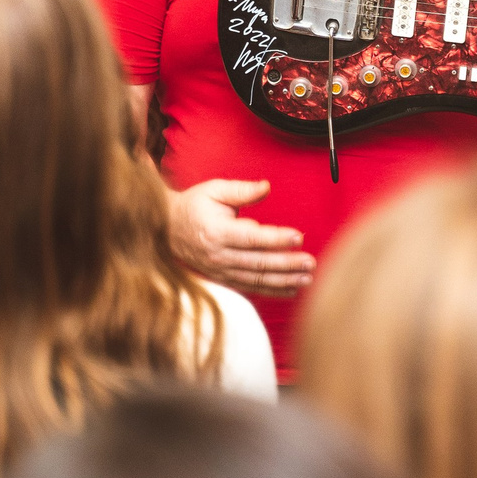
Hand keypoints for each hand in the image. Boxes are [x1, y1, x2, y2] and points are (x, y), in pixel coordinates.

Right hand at [172, 180, 314, 298]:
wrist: (166, 229)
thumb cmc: (194, 205)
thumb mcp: (214, 190)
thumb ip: (242, 190)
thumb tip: (266, 186)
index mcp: (217, 232)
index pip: (252, 238)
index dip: (276, 239)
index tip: (299, 237)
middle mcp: (218, 256)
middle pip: (258, 263)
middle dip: (287, 264)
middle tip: (310, 263)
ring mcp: (219, 271)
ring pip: (256, 279)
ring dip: (284, 281)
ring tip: (307, 279)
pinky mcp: (222, 279)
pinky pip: (250, 288)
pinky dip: (271, 291)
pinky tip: (291, 290)